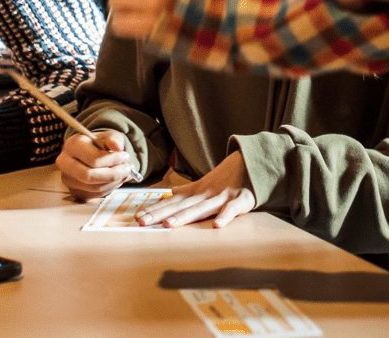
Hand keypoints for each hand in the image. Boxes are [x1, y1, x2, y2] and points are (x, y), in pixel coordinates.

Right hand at [55, 130, 134, 199]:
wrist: (92, 152)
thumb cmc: (100, 144)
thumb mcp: (109, 136)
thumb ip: (113, 139)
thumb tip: (116, 146)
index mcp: (72, 145)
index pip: (93, 159)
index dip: (113, 160)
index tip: (125, 156)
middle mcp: (65, 162)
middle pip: (89, 176)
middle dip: (113, 174)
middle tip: (126, 169)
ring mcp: (68, 178)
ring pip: (94, 187)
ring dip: (114, 182)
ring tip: (123, 173)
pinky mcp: (74, 191)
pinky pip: (95, 195)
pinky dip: (109, 188)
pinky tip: (114, 179)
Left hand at [134, 151, 255, 228]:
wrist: (251, 162)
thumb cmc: (225, 178)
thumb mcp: (204, 184)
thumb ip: (187, 191)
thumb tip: (170, 194)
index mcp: (196, 192)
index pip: (171, 203)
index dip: (154, 210)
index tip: (136, 217)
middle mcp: (205, 195)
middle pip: (180, 207)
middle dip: (160, 214)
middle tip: (141, 222)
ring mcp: (222, 197)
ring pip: (201, 208)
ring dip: (185, 216)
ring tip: (168, 224)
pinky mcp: (241, 200)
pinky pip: (233, 210)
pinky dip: (225, 217)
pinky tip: (216, 225)